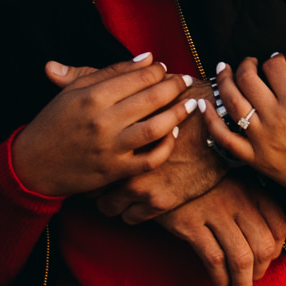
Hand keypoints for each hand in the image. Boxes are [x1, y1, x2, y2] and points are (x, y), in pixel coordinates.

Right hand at [10, 53, 195, 197]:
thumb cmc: (53, 122)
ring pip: (156, 128)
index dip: (158, 70)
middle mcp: (103, 121)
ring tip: (191, 104)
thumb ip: (110, 72)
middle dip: (175, 86)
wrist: (32, 165)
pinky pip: (150, 159)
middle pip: (152, 98)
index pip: (138, 77)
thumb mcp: (73, 91)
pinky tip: (173, 133)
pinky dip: (166, 146)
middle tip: (185, 81)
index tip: (165, 68)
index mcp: (92, 96)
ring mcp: (110, 148)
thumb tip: (147, 58)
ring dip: (179, 113)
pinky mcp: (114, 171)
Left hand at [95, 83, 223, 221]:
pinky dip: (129, 211)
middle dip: (92, 187)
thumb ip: (111, 79)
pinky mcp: (159, 202)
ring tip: (114, 194)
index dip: (84, 160)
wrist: (226, 126)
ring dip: (109, 202)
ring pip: (107, 207)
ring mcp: (140, 186)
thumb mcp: (145, 90)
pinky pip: (129, 217)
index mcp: (116, 133)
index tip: (90, 160)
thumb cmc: (188, 102)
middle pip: (90, 188)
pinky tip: (133, 203)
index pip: (85, 157)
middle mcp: (124, 163)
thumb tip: (59, 67)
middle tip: (98, 181)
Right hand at [152, 172, 285, 285]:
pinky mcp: (191, 224)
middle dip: (260, 273)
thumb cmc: (199, 181)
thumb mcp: (231, 182)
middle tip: (251, 284)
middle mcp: (238, 200)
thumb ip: (250, 204)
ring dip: (242, 285)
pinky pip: (214, 259)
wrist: (161, 168)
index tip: (266, 262)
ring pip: (241, 258)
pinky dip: (221, 279)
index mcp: (252, 189)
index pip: (279, 225)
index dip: (276, 250)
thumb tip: (265, 243)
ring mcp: (215, 211)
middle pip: (262, 246)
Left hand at [204, 39, 285, 198]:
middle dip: (246, 65)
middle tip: (248, 63)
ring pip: (232, 102)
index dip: (272, 59)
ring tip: (222, 70)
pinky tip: (203, 104)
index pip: (272, 66)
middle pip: (248, 79)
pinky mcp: (255, 158)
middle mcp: (276, 117)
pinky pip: (224, 138)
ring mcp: (262, 139)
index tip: (275, 62)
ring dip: (223, 81)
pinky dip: (210, 120)